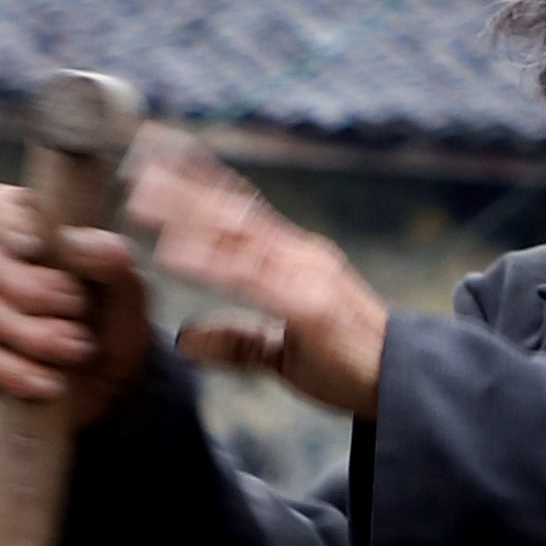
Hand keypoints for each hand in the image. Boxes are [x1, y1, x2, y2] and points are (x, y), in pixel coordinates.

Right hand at [0, 182, 152, 421]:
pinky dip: (12, 370)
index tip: (34, 247)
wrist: (115, 384)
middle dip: (32, 289)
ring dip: (33, 334)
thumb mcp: (129, 290)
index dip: (4, 220)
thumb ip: (113, 259)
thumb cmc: (114, 320)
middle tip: (77, 307)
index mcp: (30, 233)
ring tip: (78, 348)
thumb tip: (75, 239)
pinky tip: (49, 382)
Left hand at [127, 139, 391, 423]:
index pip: (242, 210)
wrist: (407, 387)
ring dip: (185, 212)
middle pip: (233, 210)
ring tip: (139, 195)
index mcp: (295, 259)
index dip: (202, 182)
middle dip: (184, 184)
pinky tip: (172, 252)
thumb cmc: (352, 366)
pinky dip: (209, 262)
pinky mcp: (308, 306)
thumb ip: (235, 341)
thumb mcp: (281, 354)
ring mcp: (305, 275)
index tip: (160, 159)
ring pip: (236, 234)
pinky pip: (250, 278)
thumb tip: (183, 338)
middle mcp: (299, 255)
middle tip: (137, 157)